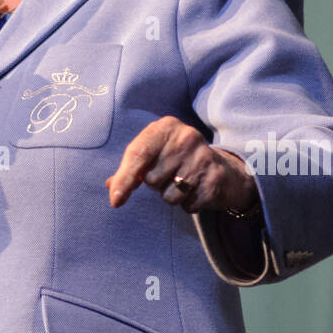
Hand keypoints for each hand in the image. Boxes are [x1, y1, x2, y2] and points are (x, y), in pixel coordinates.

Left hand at [105, 116, 257, 214]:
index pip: (139, 154)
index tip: (116, 201)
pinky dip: (189, 204)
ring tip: (184, 182)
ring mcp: (203, 157)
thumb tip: (111, 188)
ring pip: (170, 196)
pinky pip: (188, 206)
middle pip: (152, 179)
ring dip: (172, 197)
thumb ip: (130, 169)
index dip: (125, 178)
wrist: (221, 168)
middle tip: (170, 175)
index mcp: (166, 126)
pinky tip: (197, 190)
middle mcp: (186, 137)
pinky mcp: (215, 179)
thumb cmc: (176, 160)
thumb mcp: (153, 154)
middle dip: (156, 185)